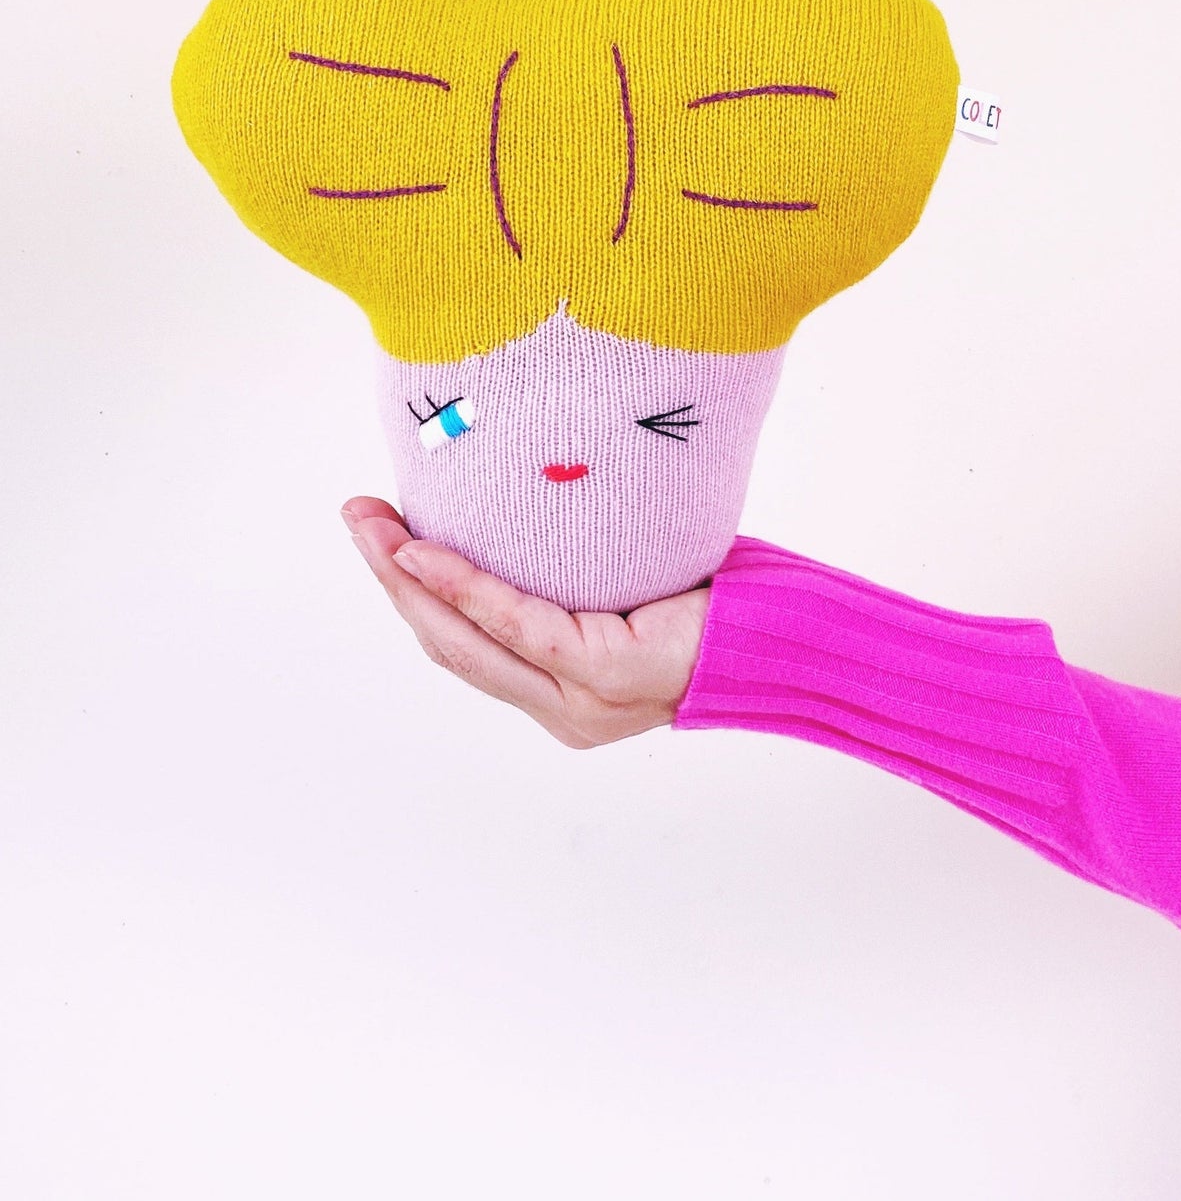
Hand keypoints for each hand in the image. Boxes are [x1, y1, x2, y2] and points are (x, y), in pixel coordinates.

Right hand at [340, 497, 710, 747]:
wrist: (785, 630)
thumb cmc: (711, 598)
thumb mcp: (621, 587)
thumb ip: (567, 578)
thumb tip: (521, 508)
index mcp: (562, 696)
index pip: (468, 648)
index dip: (414, 596)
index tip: (379, 536)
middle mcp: (562, 711)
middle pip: (451, 647)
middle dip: (392, 580)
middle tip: (356, 517)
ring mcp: (579, 703)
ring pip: (469, 642)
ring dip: (409, 581)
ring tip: (371, 525)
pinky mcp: (601, 675)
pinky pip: (517, 624)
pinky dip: (464, 587)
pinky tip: (424, 553)